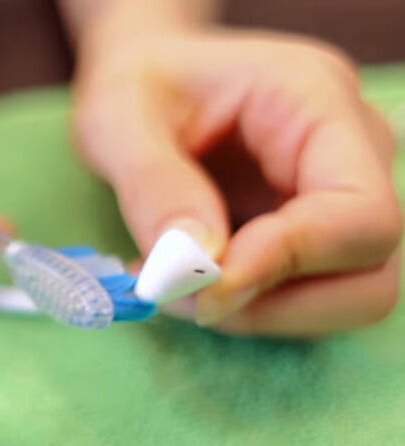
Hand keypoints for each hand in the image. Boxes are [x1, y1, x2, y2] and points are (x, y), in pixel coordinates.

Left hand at [74, 24, 401, 335]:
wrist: (149, 90)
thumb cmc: (140, 88)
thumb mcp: (120, 118)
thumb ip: (154, 185)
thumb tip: (196, 265)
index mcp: (316, 100)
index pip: (359, 209)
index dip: (290, 260)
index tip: (206, 285)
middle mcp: (350, 152)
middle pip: (370, 270)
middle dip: (273, 303)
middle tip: (177, 294)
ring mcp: (337, 199)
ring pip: (345, 297)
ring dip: (258, 313)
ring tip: (172, 285)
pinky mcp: (311, 236)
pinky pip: (305, 296)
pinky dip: (249, 308)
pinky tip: (187, 281)